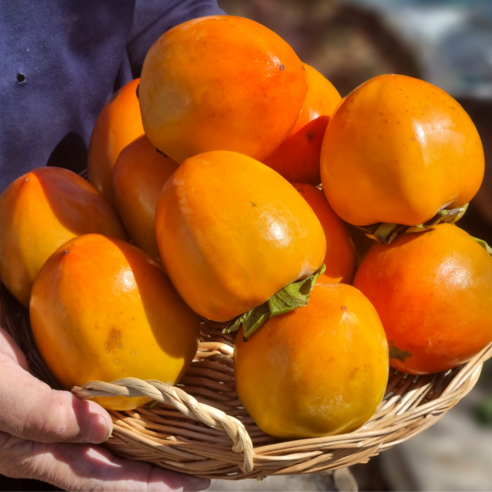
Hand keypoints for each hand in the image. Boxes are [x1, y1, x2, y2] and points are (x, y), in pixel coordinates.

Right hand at [0, 327, 209, 490]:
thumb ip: (38, 416)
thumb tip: (103, 428)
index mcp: (40, 448)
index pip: (106, 479)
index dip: (151, 486)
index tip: (199, 484)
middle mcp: (58, 428)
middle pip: (121, 452)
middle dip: (164, 456)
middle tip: (211, 448)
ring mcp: (64, 398)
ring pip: (120, 417)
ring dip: (156, 419)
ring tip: (197, 414)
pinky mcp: (65, 370)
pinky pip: (109, 383)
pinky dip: (136, 384)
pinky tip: (159, 371)